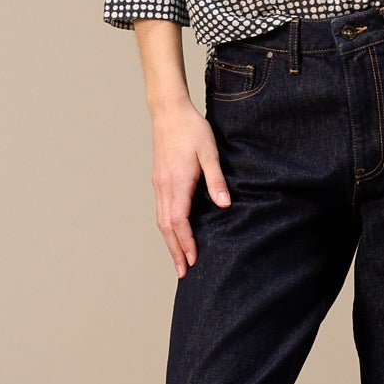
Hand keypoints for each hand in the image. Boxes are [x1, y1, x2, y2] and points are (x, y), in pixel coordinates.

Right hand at [152, 98, 230, 275]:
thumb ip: (216, 179)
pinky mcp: (159, 180)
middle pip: (166, 227)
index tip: (193, 260)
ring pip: (161, 220)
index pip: (179, 221)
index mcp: (177, 183)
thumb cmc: (192, 129)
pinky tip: (174, 233)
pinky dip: (167, 228)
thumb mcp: (210, 152)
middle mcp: (164, 187)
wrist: (169, 111)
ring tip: (178, 260)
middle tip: (183, 272)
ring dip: (170, 242)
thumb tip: (224, 205)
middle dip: (175, 251)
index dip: (186, 243)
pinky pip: (161, 210)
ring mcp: (159, 184)